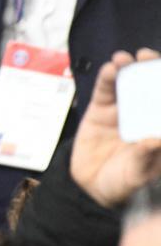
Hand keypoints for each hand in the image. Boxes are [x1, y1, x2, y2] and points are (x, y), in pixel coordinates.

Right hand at [71, 49, 160, 207]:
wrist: (91, 188)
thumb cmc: (125, 183)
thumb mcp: (140, 175)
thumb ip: (147, 157)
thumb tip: (155, 140)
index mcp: (159, 129)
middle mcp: (146, 115)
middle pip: (152, 86)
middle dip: (152, 68)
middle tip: (147, 57)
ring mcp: (124, 110)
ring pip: (130, 83)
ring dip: (129, 68)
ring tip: (125, 59)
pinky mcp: (101, 110)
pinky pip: (105, 90)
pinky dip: (107, 77)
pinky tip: (110, 69)